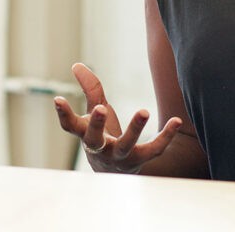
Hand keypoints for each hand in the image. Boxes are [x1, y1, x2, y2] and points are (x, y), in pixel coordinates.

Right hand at [53, 63, 181, 173]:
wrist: (116, 170)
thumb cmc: (102, 135)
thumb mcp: (94, 111)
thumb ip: (90, 90)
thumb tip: (77, 65)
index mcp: (85, 134)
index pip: (70, 126)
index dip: (63, 114)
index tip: (57, 99)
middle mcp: (100, 148)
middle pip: (95, 138)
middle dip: (96, 124)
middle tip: (101, 108)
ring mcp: (119, 156)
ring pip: (126, 145)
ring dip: (134, 129)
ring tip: (143, 111)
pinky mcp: (140, 160)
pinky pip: (154, 149)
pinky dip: (165, 136)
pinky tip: (177, 121)